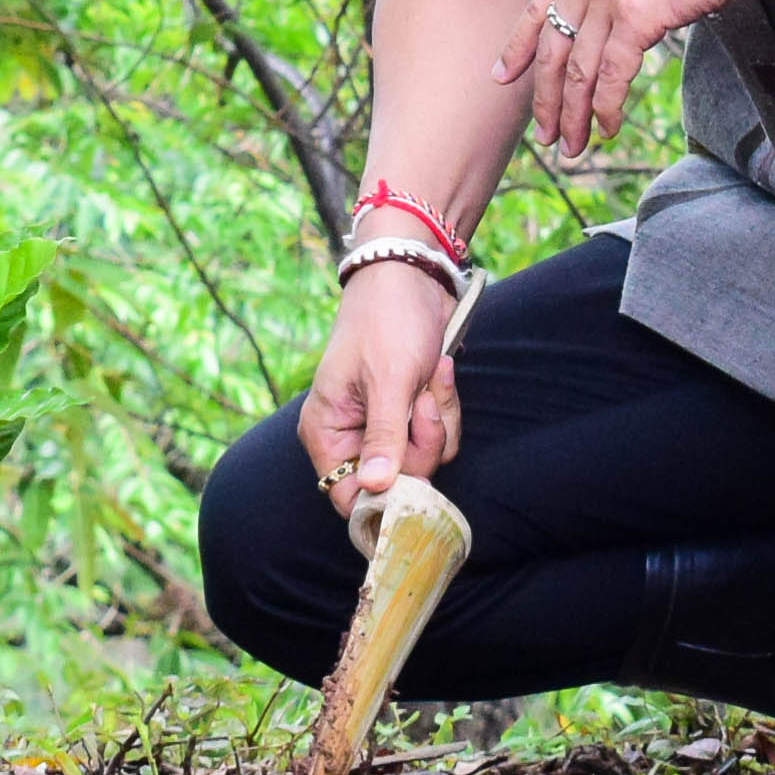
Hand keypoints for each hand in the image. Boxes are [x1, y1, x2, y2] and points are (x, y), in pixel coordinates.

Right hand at [298, 261, 461, 521]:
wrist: (412, 276)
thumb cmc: (387, 321)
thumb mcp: (388, 380)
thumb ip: (384, 437)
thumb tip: (375, 488)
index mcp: (328, 431)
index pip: (347, 496)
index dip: (382, 498)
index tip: (414, 484)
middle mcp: (352, 434)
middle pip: (395, 482)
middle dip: (420, 444)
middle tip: (422, 404)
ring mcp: (385, 424)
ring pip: (424, 459)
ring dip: (437, 419)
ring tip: (430, 377)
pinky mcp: (413, 412)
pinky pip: (440, 436)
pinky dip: (446, 406)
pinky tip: (438, 371)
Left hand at [495, 0, 774, 151]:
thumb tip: (629, 1)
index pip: (539, 7)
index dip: (517, 47)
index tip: (502, 77)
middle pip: (551, 48)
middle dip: (544, 98)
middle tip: (543, 134)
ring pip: (577, 70)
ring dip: (573, 114)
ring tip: (572, 146)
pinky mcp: (637, 14)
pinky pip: (611, 74)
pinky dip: (605, 107)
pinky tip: (606, 128)